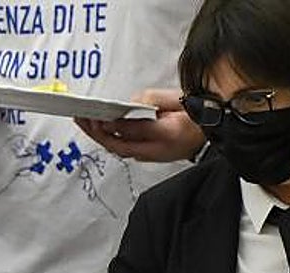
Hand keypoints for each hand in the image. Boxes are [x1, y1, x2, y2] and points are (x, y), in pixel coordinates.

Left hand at [76, 89, 204, 162]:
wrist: (206, 133)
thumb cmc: (193, 115)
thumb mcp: (175, 100)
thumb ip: (151, 100)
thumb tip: (129, 105)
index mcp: (166, 134)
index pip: (135, 131)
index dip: (115, 124)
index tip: (99, 117)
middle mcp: (156, 150)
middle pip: (119, 145)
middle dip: (98, 132)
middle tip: (82, 118)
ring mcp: (150, 155)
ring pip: (117, 149)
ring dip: (98, 136)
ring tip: (83, 121)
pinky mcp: (145, 155)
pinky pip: (121, 148)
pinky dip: (107, 138)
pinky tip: (96, 127)